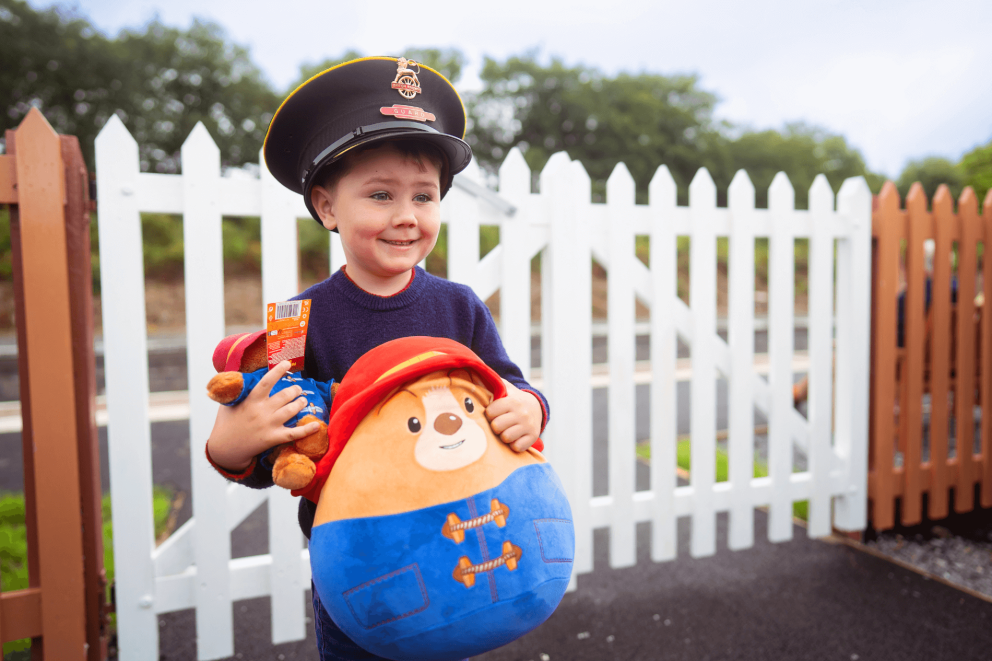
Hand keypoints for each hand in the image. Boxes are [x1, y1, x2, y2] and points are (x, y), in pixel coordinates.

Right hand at [206, 361, 322, 470]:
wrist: (224, 448)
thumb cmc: (226, 422)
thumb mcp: (228, 403)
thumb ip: (238, 390)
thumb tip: (241, 374)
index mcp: (251, 400)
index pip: (267, 382)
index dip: (278, 371)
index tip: (287, 362)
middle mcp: (261, 411)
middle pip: (285, 396)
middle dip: (295, 390)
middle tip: (297, 389)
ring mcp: (268, 425)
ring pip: (291, 410)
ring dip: (300, 403)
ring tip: (303, 400)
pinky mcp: (273, 438)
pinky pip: (294, 433)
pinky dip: (307, 429)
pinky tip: (317, 425)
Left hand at [485, 379, 542, 451]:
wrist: (537, 407)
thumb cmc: (513, 399)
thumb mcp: (505, 388)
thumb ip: (491, 383)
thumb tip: (473, 373)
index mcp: (512, 401)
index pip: (490, 412)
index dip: (489, 414)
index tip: (493, 413)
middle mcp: (522, 413)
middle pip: (496, 426)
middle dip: (495, 426)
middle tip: (499, 423)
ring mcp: (528, 425)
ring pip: (506, 438)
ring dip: (504, 436)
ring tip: (506, 430)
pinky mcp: (533, 436)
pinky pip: (517, 447)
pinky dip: (513, 444)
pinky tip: (515, 437)